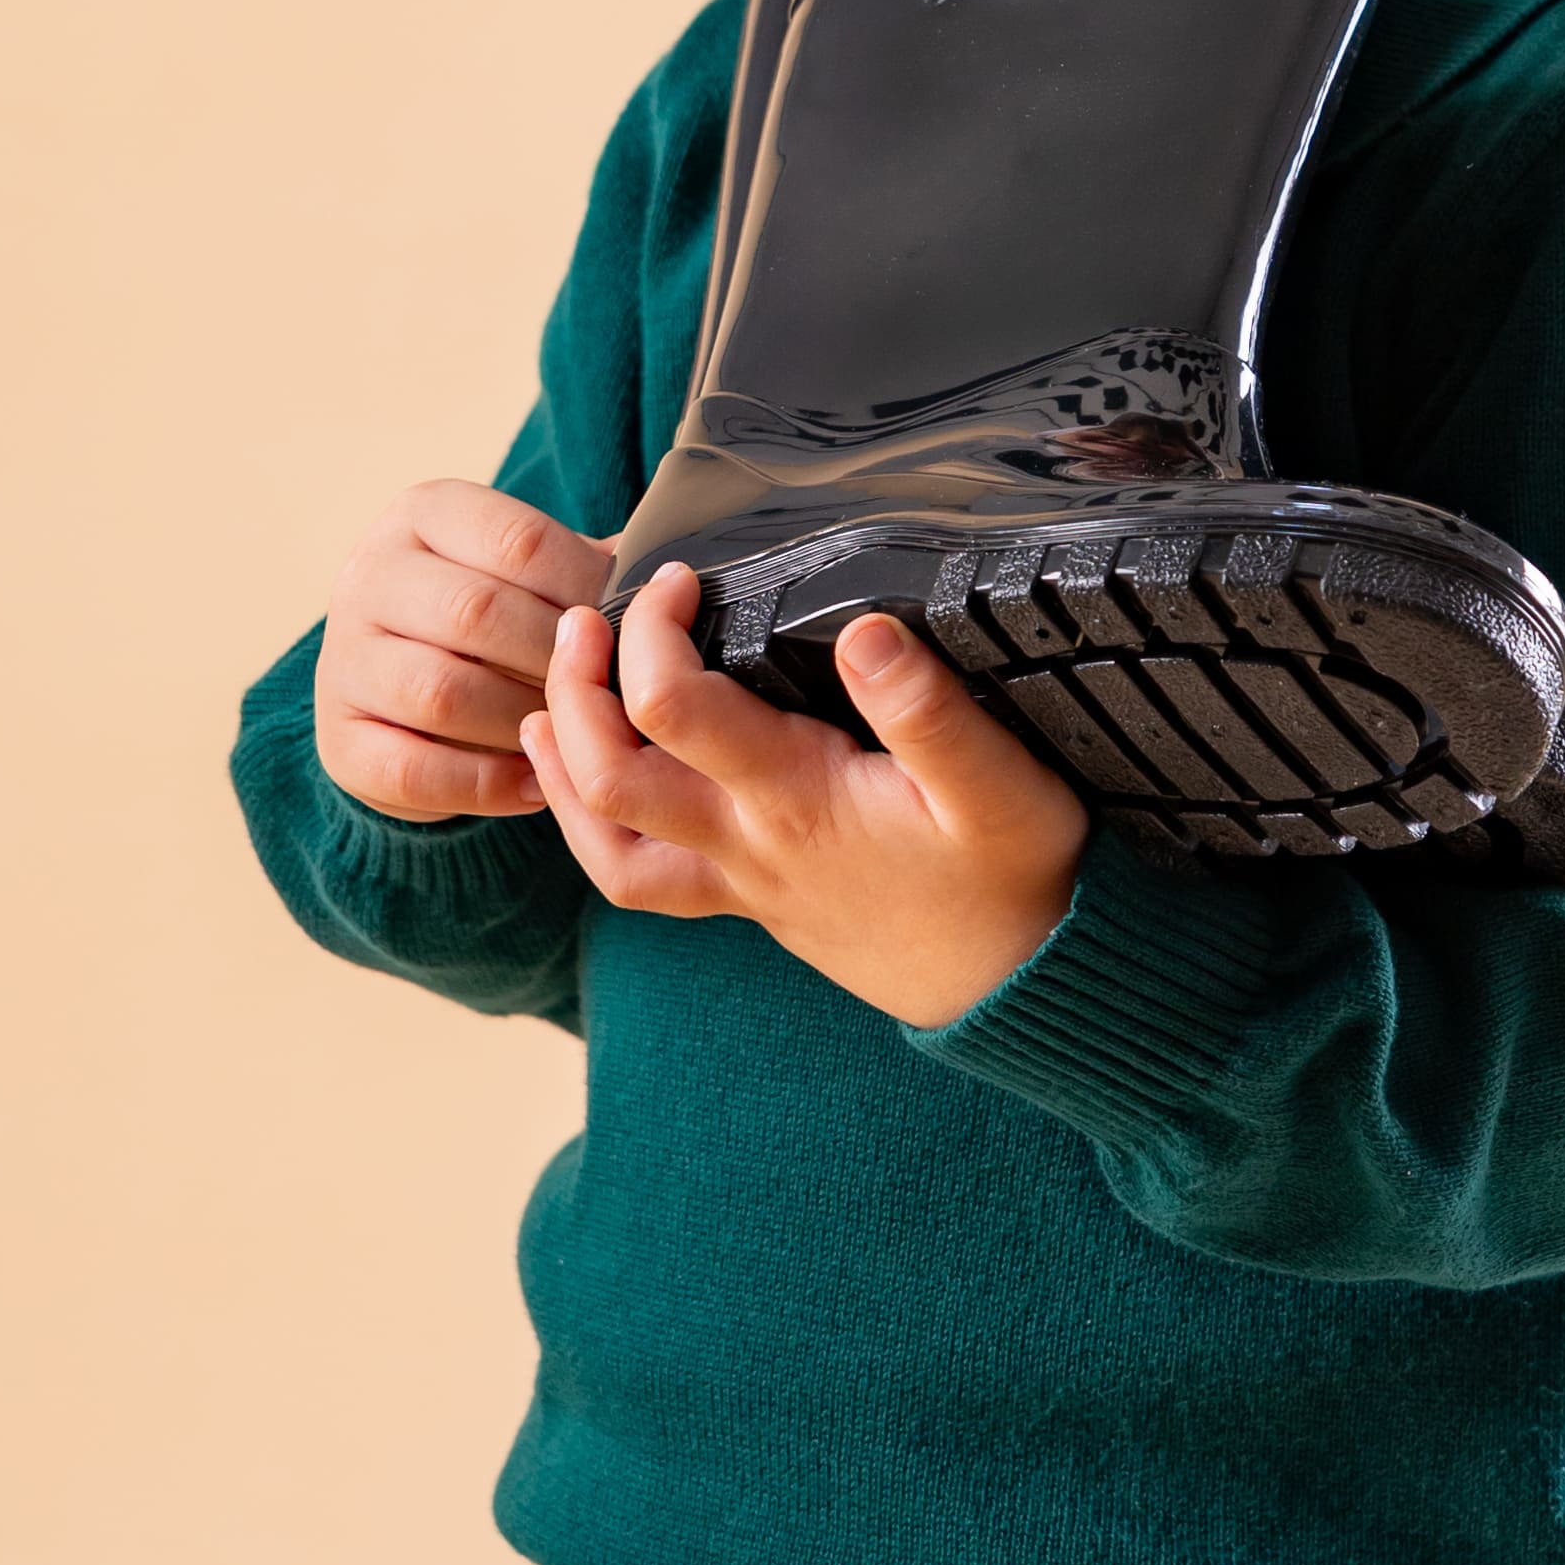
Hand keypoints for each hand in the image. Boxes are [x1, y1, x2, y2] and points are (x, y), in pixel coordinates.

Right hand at [316, 480, 615, 821]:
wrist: (409, 687)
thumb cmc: (503, 618)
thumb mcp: (539, 574)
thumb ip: (595, 569)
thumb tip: (675, 582)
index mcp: (426, 513)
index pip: (519, 542)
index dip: (589, 591)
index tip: (637, 630)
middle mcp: (369, 574)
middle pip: (477, 614)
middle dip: (557, 663)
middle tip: (610, 695)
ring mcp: (342, 660)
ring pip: (440, 693)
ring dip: (522, 724)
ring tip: (573, 738)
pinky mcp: (336, 740)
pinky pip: (412, 771)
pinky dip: (484, 786)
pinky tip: (532, 785)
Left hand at [522, 568, 1090, 1027]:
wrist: (1019, 986)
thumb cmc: (1013, 878)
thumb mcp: (1002, 789)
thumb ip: (930, 711)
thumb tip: (863, 630)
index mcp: (796, 798)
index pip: (675, 709)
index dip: (654, 632)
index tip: (680, 578)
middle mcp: (748, 844)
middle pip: (610, 775)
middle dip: (576, 687)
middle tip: (588, 616)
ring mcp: (740, 882)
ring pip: (607, 840)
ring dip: (562, 767)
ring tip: (546, 698)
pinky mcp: (748, 901)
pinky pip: (638, 878)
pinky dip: (591, 829)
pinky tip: (582, 785)